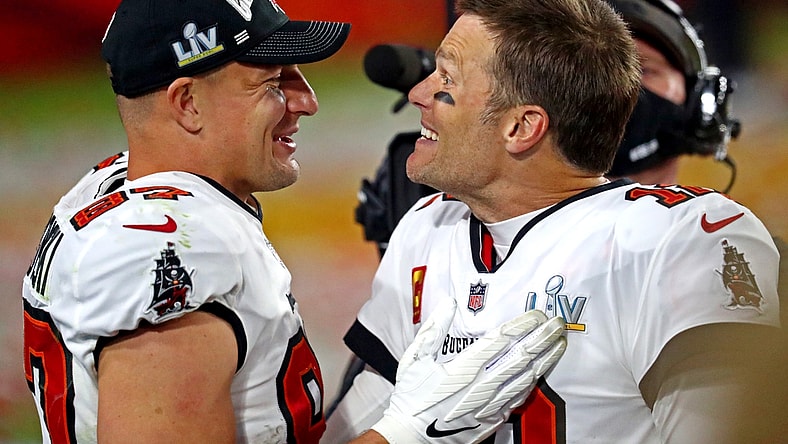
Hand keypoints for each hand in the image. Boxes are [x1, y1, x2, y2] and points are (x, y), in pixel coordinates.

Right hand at [370, 300, 566, 442]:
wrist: (410, 437)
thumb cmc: (411, 397)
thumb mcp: (414, 359)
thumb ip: (432, 329)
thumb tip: (448, 303)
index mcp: (462, 369)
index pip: (501, 341)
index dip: (522, 325)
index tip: (536, 314)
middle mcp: (480, 386)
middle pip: (520, 357)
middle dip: (542, 338)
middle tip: (557, 323)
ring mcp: (489, 405)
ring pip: (525, 378)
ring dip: (545, 359)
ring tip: (558, 343)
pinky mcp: (492, 419)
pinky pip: (518, 397)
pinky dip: (533, 382)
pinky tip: (541, 371)